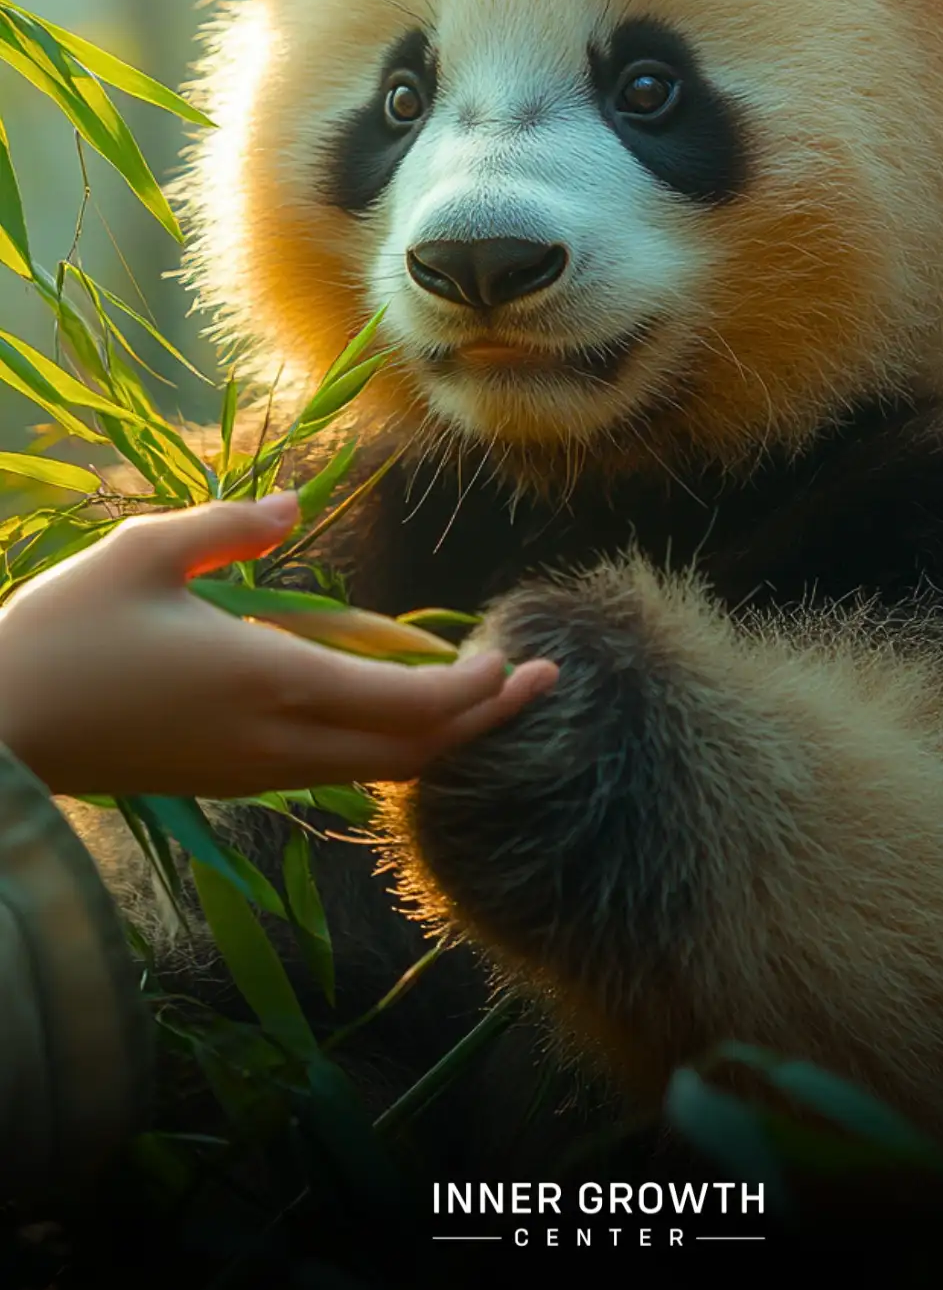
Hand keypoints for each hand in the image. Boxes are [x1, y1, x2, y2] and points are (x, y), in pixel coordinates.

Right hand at [0, 493, 557, 796]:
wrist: (0, 737)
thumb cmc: (64, 636)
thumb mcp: (143, 554)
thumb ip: (227, 528)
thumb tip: (288, 510)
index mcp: (273, 681)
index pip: (411, 708)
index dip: (478, 691)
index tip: (519, 656)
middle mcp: (279, 741)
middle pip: (414, 752)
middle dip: (487, 719)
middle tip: (542, 678)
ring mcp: (257, 770)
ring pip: (377, 768)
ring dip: (438, 732)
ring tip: (485, 685)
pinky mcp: (232, 778)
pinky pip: (335, 766)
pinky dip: (385, 740)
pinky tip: (394, 695)